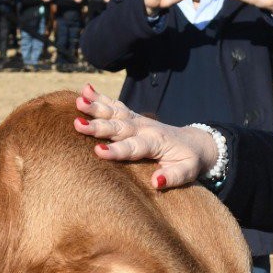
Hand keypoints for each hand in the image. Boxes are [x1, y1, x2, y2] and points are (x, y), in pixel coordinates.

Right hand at [73, 84, 218, 189]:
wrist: (194, 142)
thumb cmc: (189, 160)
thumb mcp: (188, 171)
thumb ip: (174, 176)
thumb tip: (155, 182)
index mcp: (156, 142)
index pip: (134, 146)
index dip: (117, 150)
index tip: (98, 151)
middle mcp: (144, 128)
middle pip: (119, 126)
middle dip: (98, 126)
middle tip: (78, 124)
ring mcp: (137, 120)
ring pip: (115, 112)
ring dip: (96, 107)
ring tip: (79, 101)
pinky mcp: (132, 117)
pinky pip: (115, 106)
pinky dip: (100, 97)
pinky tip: (85, 90)